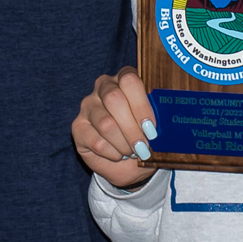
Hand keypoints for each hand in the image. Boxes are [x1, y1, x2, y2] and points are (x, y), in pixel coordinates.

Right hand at [72, 70, 161, 190]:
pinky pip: (97, 141)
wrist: (130, 163)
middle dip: (132, 128)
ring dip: (124, 144)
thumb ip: (160, 117)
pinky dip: (113, 154)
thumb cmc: (146, 137)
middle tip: (144, 146)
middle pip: (114, 100)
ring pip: (106, 124)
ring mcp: (88, 106)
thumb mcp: (156, 124)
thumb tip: (164, 124)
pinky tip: (119, 155)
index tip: (151, 128)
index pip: (129, 80)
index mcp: (125, 78)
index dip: (141, 105)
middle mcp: (104, 87)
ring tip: (133, 152)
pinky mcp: (78, 127)